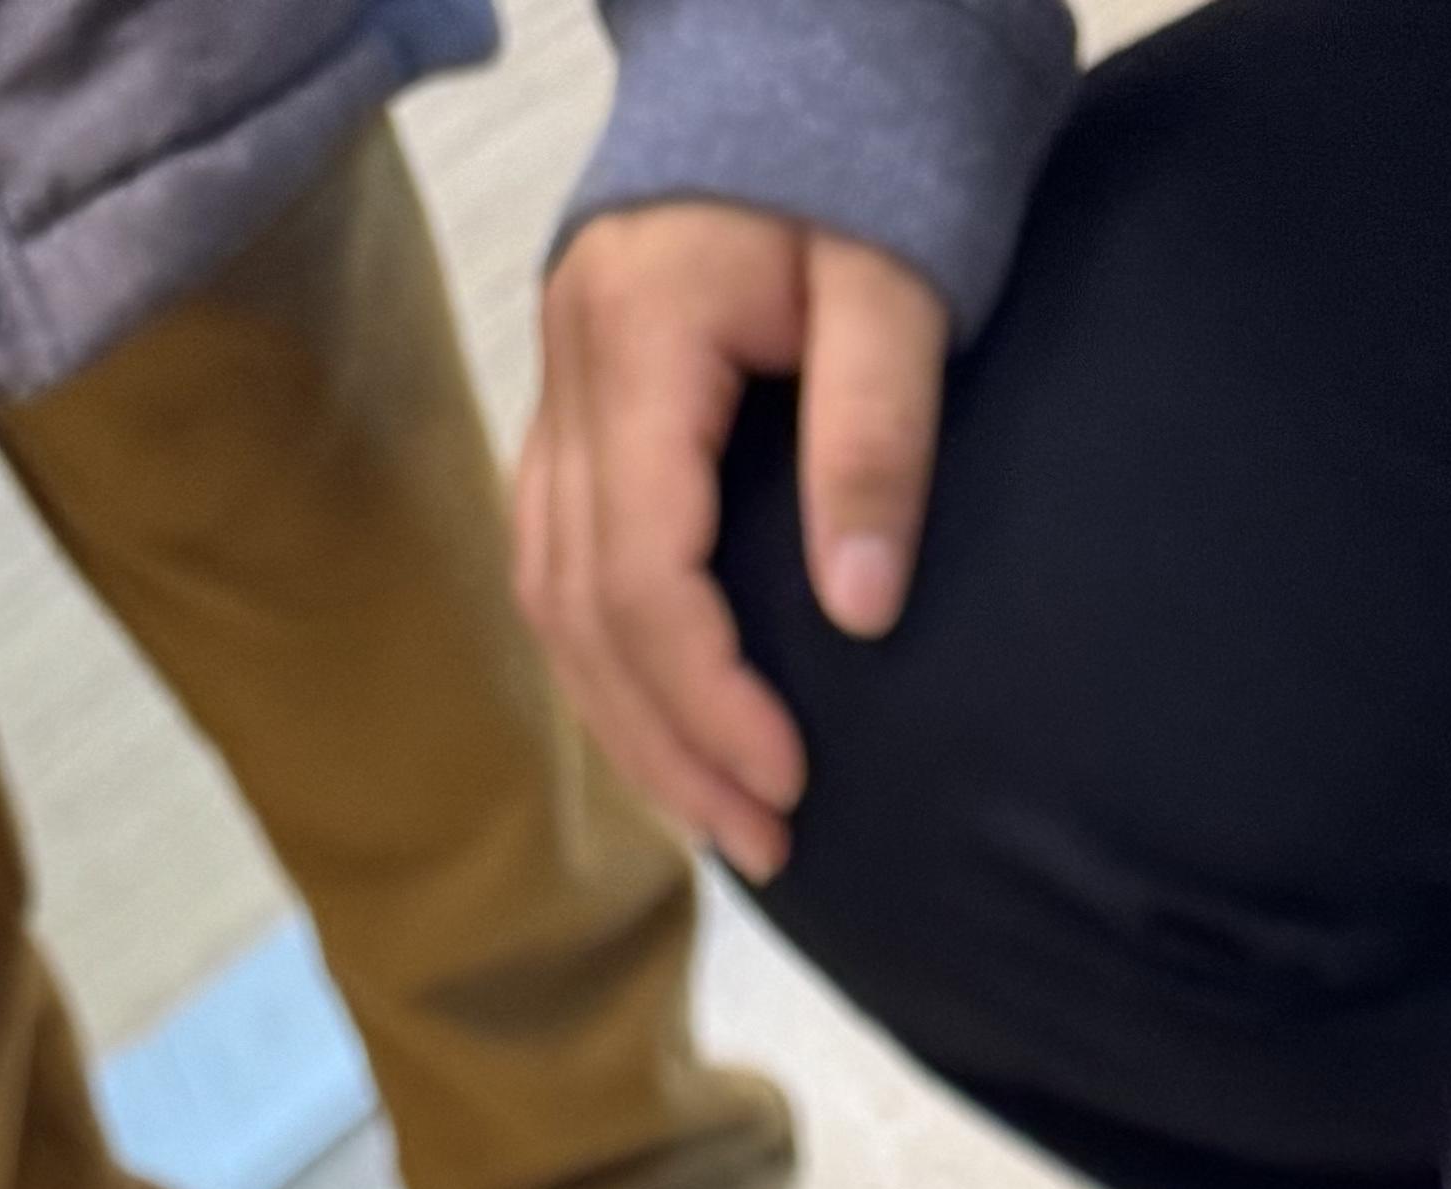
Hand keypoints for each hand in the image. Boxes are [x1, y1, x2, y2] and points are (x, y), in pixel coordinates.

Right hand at [515, 199, 948, 885]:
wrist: (803, 35)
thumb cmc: (868, 142)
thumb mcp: (898, 279)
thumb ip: (877, 439)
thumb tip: (863, 615)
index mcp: (636, 339)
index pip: (638, 570)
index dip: (706, 698)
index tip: (792, 780)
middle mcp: (571, 371)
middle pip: (578, 607)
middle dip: (668, 745)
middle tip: (770, 845)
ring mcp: (564, 388)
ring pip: (552, 595)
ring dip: (630, 722)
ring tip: (726, 818)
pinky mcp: (585, 406)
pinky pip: (564, 560)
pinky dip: (613, 661)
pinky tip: (676, 729)